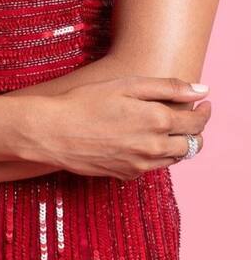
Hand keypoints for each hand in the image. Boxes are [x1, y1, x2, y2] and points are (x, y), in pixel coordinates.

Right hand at [22, 75, 210, 180]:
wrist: (55, 132)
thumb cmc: (88, 101)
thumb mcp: (128, 84)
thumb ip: (168, 87)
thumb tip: (202, 90)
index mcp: (158, 121)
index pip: (196, 122)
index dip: (204, 112)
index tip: (204, 103)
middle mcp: (154, 148)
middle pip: (191, 144)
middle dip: (196, 130)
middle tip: (191, 115)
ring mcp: (141, 165)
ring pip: (175, 159)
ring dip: (180, 144)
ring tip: (171, 127)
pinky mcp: (127, 175)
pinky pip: (154, 168)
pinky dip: (158, 155)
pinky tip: (145, 140)